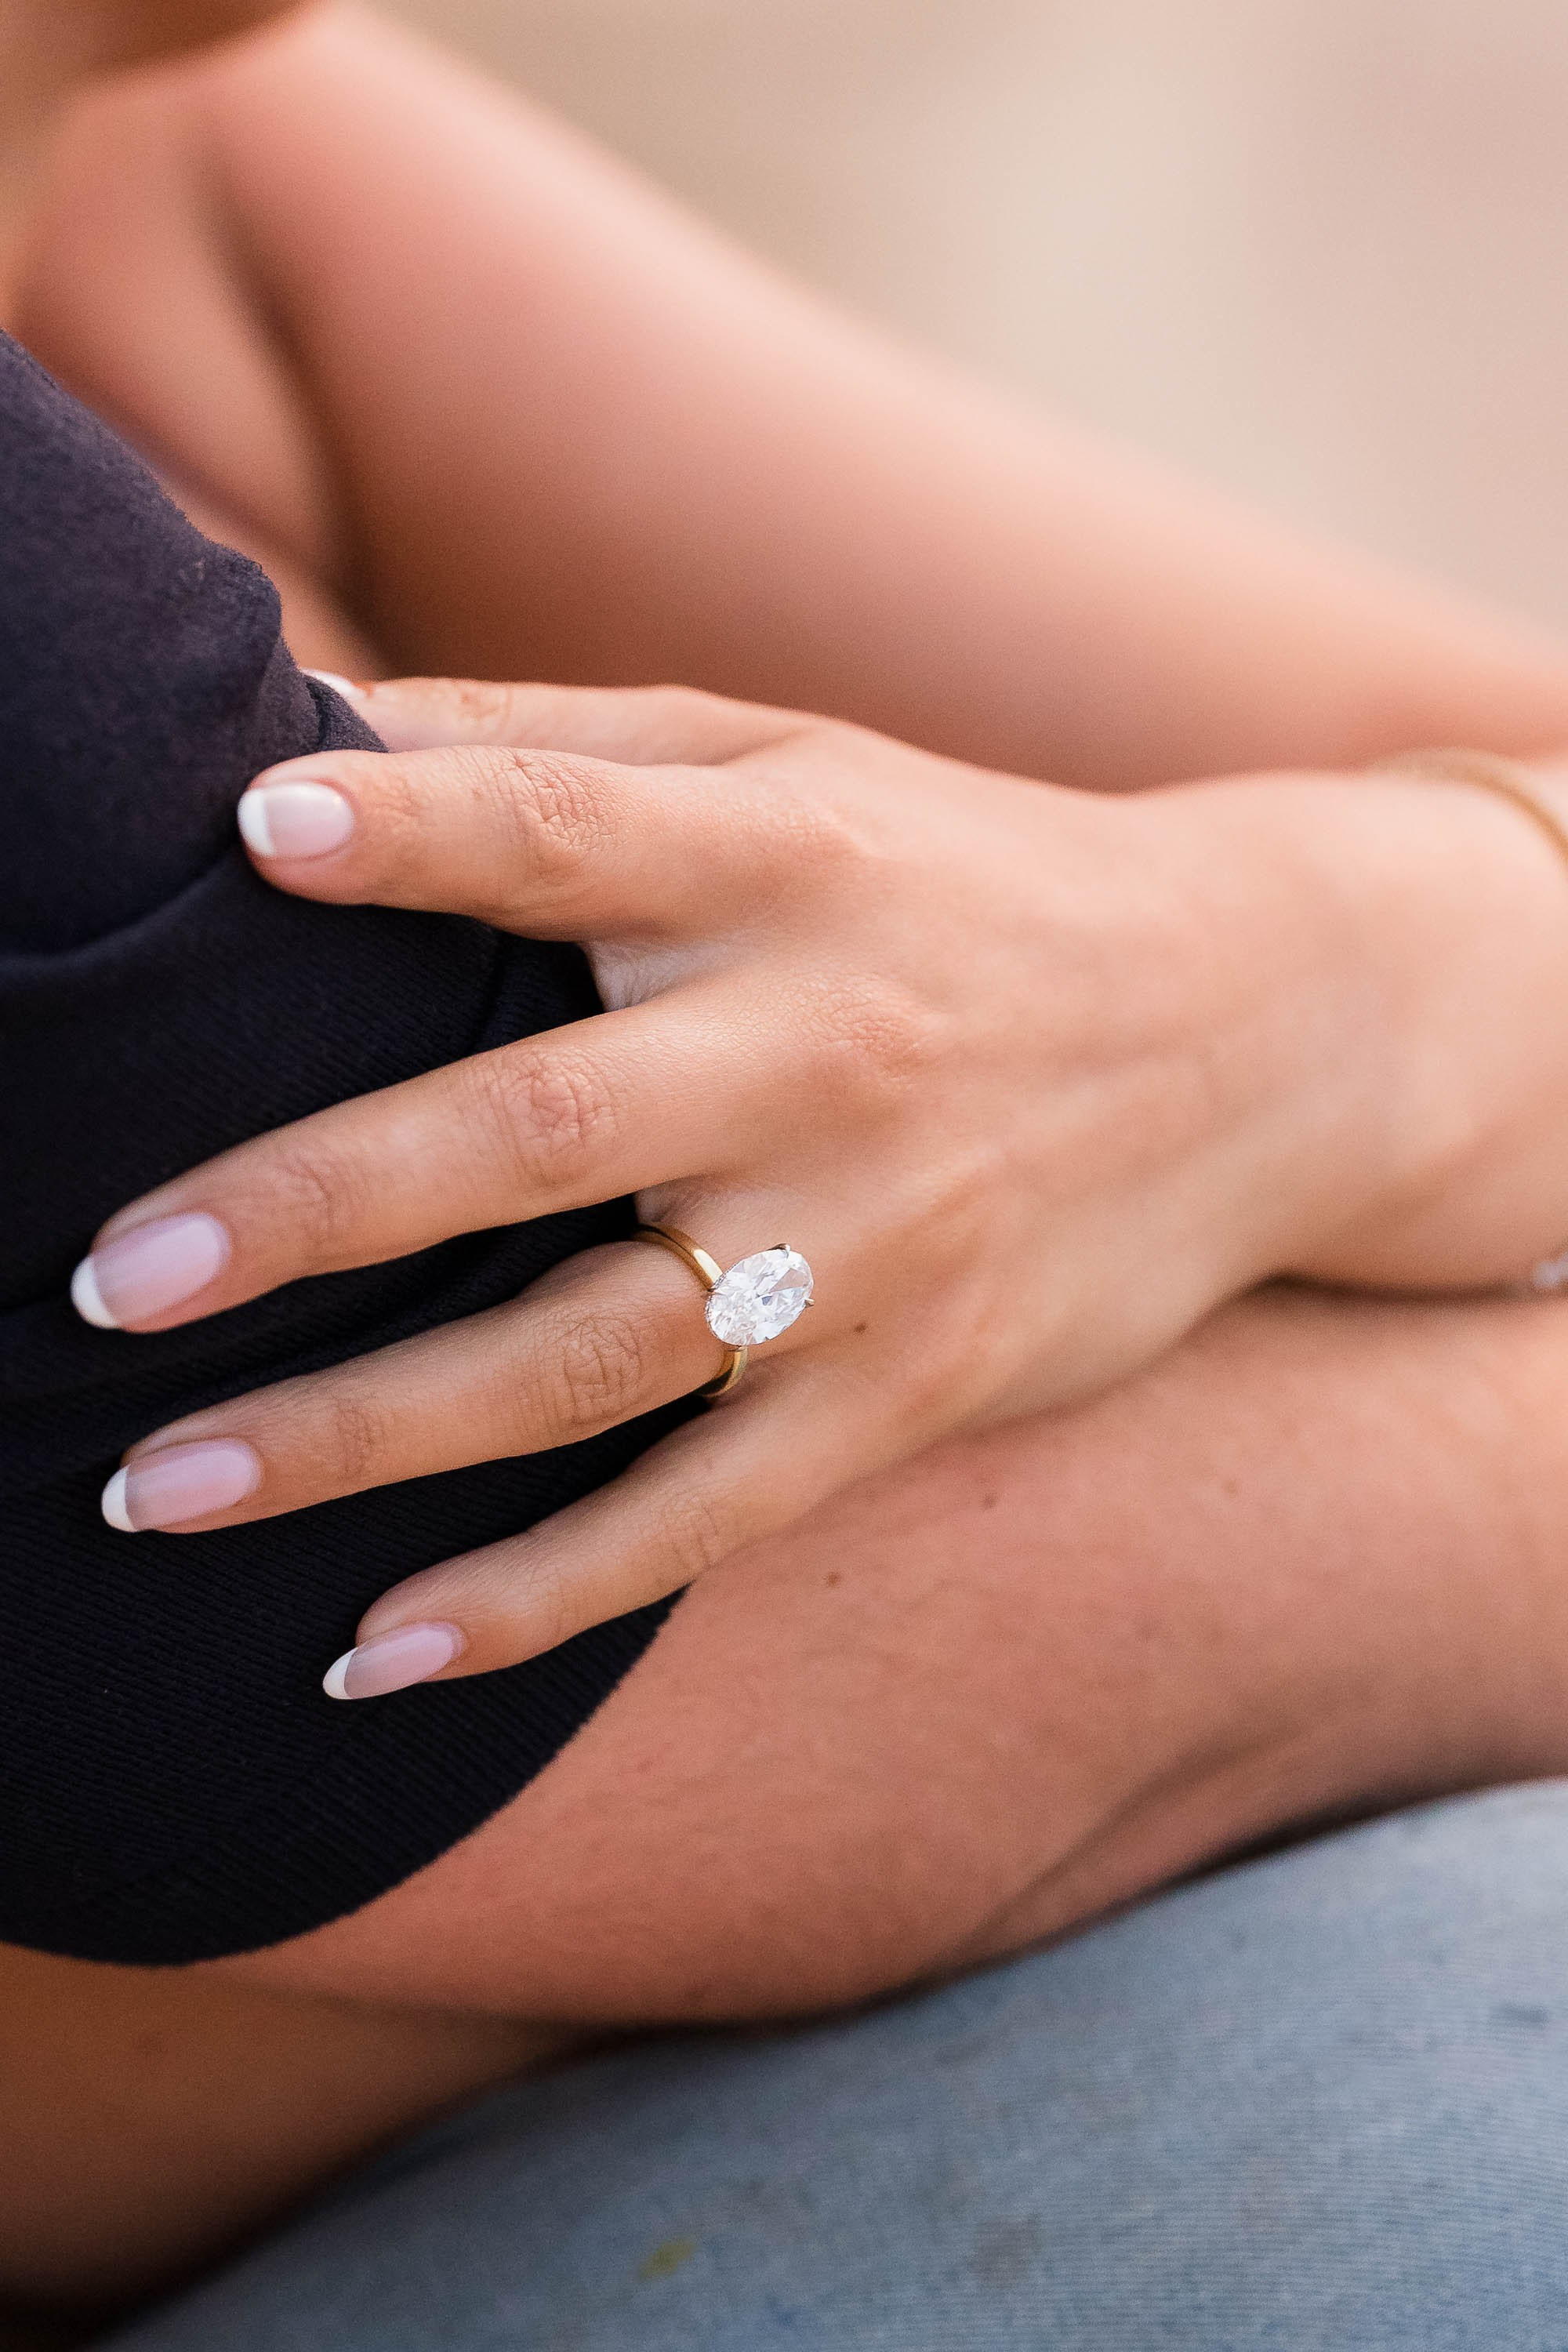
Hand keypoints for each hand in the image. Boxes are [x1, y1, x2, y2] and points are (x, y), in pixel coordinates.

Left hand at [72, 680, 1567, 1690]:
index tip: (238, 841)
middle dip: (310, 1207)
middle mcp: (827, 1050)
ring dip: (365, 1433)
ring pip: (589, 1360)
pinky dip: (538, 1593)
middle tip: (108, 1281)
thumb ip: (562, 753)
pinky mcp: (911, 1389)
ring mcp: (876, 1240)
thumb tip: (293, 741)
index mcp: (789, 861)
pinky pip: (704, 1513)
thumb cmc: (960, 880)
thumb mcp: (796, 765)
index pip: (567, 834)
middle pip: (538, 1132)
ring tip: (155, 1489)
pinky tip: (371, 1647)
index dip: (405, 833)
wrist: (1260, 1031)